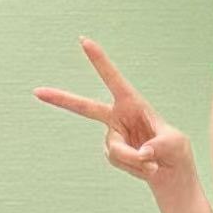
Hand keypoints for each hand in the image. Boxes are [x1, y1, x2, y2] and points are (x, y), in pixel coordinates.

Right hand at [33, 36, 193, 183]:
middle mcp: (118, 117)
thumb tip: (141, 152)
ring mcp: (112, 136)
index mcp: (133, 103)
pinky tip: (148, 168)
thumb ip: (158, 145)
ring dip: (135, 159)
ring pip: (115, 149)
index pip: (113, 79)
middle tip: (37, 91)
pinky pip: (117, 161)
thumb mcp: (174, 144)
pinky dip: (135, 168)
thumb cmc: (175, 150)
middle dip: (61, 99)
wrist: (170, 172)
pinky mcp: (110, 152)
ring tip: (154, 163)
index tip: (83, 40)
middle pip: (85, 108)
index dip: (99, 60)